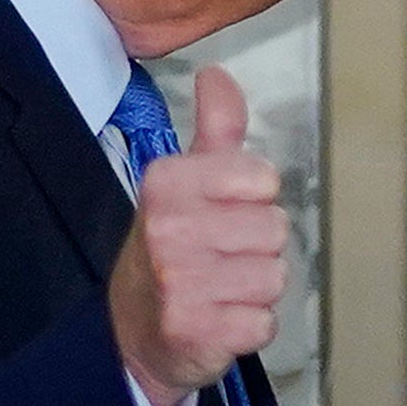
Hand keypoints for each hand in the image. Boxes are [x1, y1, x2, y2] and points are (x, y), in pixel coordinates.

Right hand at [107, 66, 289, 405]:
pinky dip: (250, 327)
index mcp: (167, 182)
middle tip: (221, 257)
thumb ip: (214, 130)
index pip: (263, 178)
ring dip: (256, 289)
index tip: (222, 214)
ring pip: (275, 276)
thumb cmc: (170, 249)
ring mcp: (180, 284)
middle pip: (276, 229)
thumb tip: (217, 73)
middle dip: (258, 248)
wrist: (130, 332)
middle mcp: (168, 229)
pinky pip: (264, 322)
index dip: (254, 200)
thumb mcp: (184, 183)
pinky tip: (219, 319)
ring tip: (220, 289)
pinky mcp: (196, 332)